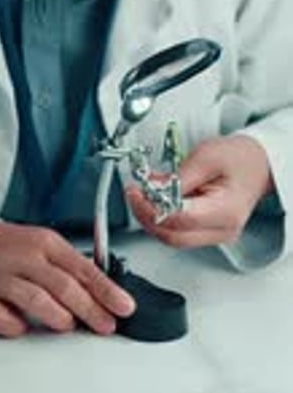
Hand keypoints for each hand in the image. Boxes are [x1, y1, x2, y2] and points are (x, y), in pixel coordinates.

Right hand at [0, 221, 134, 337]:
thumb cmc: (8, 247)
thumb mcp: (42, 244)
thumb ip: (69, 265)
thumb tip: (104, 292)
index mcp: (44, 243)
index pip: (82, 268)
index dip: (106, 290)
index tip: (125, 307)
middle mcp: (24, 258)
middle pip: (64, 286)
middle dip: (90, 310)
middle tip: (106, 326)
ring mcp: (1, 278)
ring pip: (36, 300)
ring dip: (58, 317)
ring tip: (68, 325)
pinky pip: (1, 319)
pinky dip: (15, 326)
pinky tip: (23, 326)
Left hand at [127, 134, 273, 248]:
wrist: (258, 163)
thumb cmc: (239, 158)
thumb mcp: (206, 155)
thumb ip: (179, 176)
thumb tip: (153, 189)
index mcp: (225, 212)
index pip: (180, 220)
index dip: (151, 208)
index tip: (136, 192)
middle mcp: (222, 230)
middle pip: (173, 236)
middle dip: (146, 215)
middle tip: (133, 193)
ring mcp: (215, 234)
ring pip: (173, 237)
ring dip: (152, 217)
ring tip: (142, 193)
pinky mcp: (207, 231)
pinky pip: (179, 230)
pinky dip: (163, 216)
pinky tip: (154, 199)